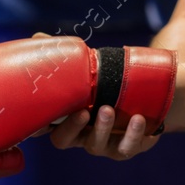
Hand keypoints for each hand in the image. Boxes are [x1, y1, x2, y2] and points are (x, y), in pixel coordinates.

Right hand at [31, 32, 165, 158]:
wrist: (147, 96)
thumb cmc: (108, 83)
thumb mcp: (87, 68)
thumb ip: (63, 55)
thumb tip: (38, 37)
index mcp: (64, 118)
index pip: (44, 128)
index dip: (37, 127)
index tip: (39, 118)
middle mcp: (80, 134)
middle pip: (64, 140)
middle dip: (72, 128)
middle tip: (83, 111)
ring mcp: (103, 143)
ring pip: (96, 144)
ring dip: (102, 129)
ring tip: (109, 109)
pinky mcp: (128, 146)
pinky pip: (128, 147)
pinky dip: (133, 134)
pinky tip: (138, 119)